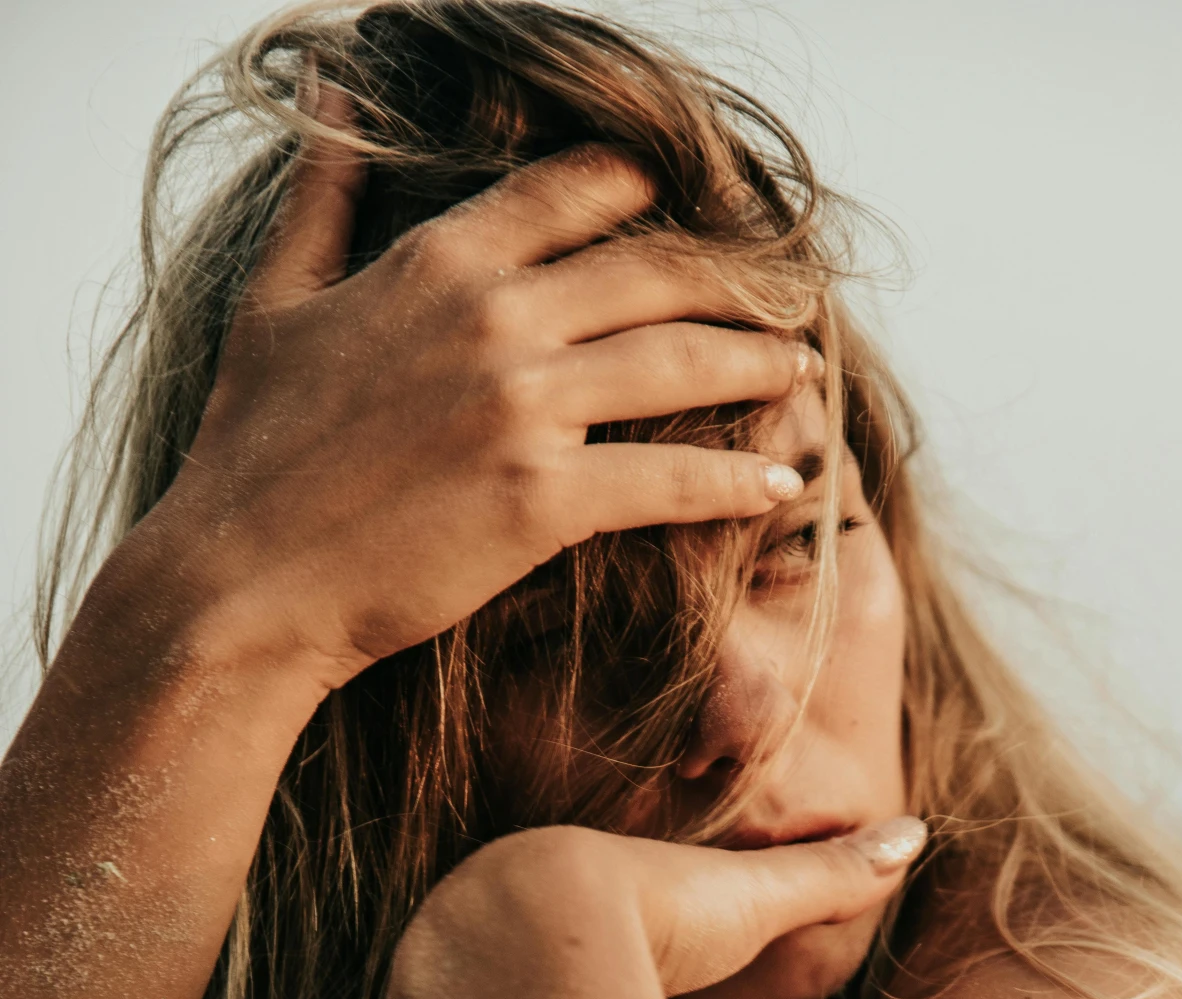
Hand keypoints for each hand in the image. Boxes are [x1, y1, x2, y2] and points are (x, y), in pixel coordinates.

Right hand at [150, 91, 811, 693]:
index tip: (700, 213)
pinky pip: (670, 479)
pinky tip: (780, 483)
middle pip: (655, 271)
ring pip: (680, 363)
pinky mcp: (542, 503)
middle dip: (736, 277)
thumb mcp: (277, 299)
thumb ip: (324, 195)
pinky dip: (737, 481)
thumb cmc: (249, 452)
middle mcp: (495, 319)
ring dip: (758, 364)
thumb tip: (335, 92)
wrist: (240, 584)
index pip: (579, 189)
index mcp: (440, 263)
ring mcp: (524, 410)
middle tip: (787, 292)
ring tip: (803, 368)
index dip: (654, 193)